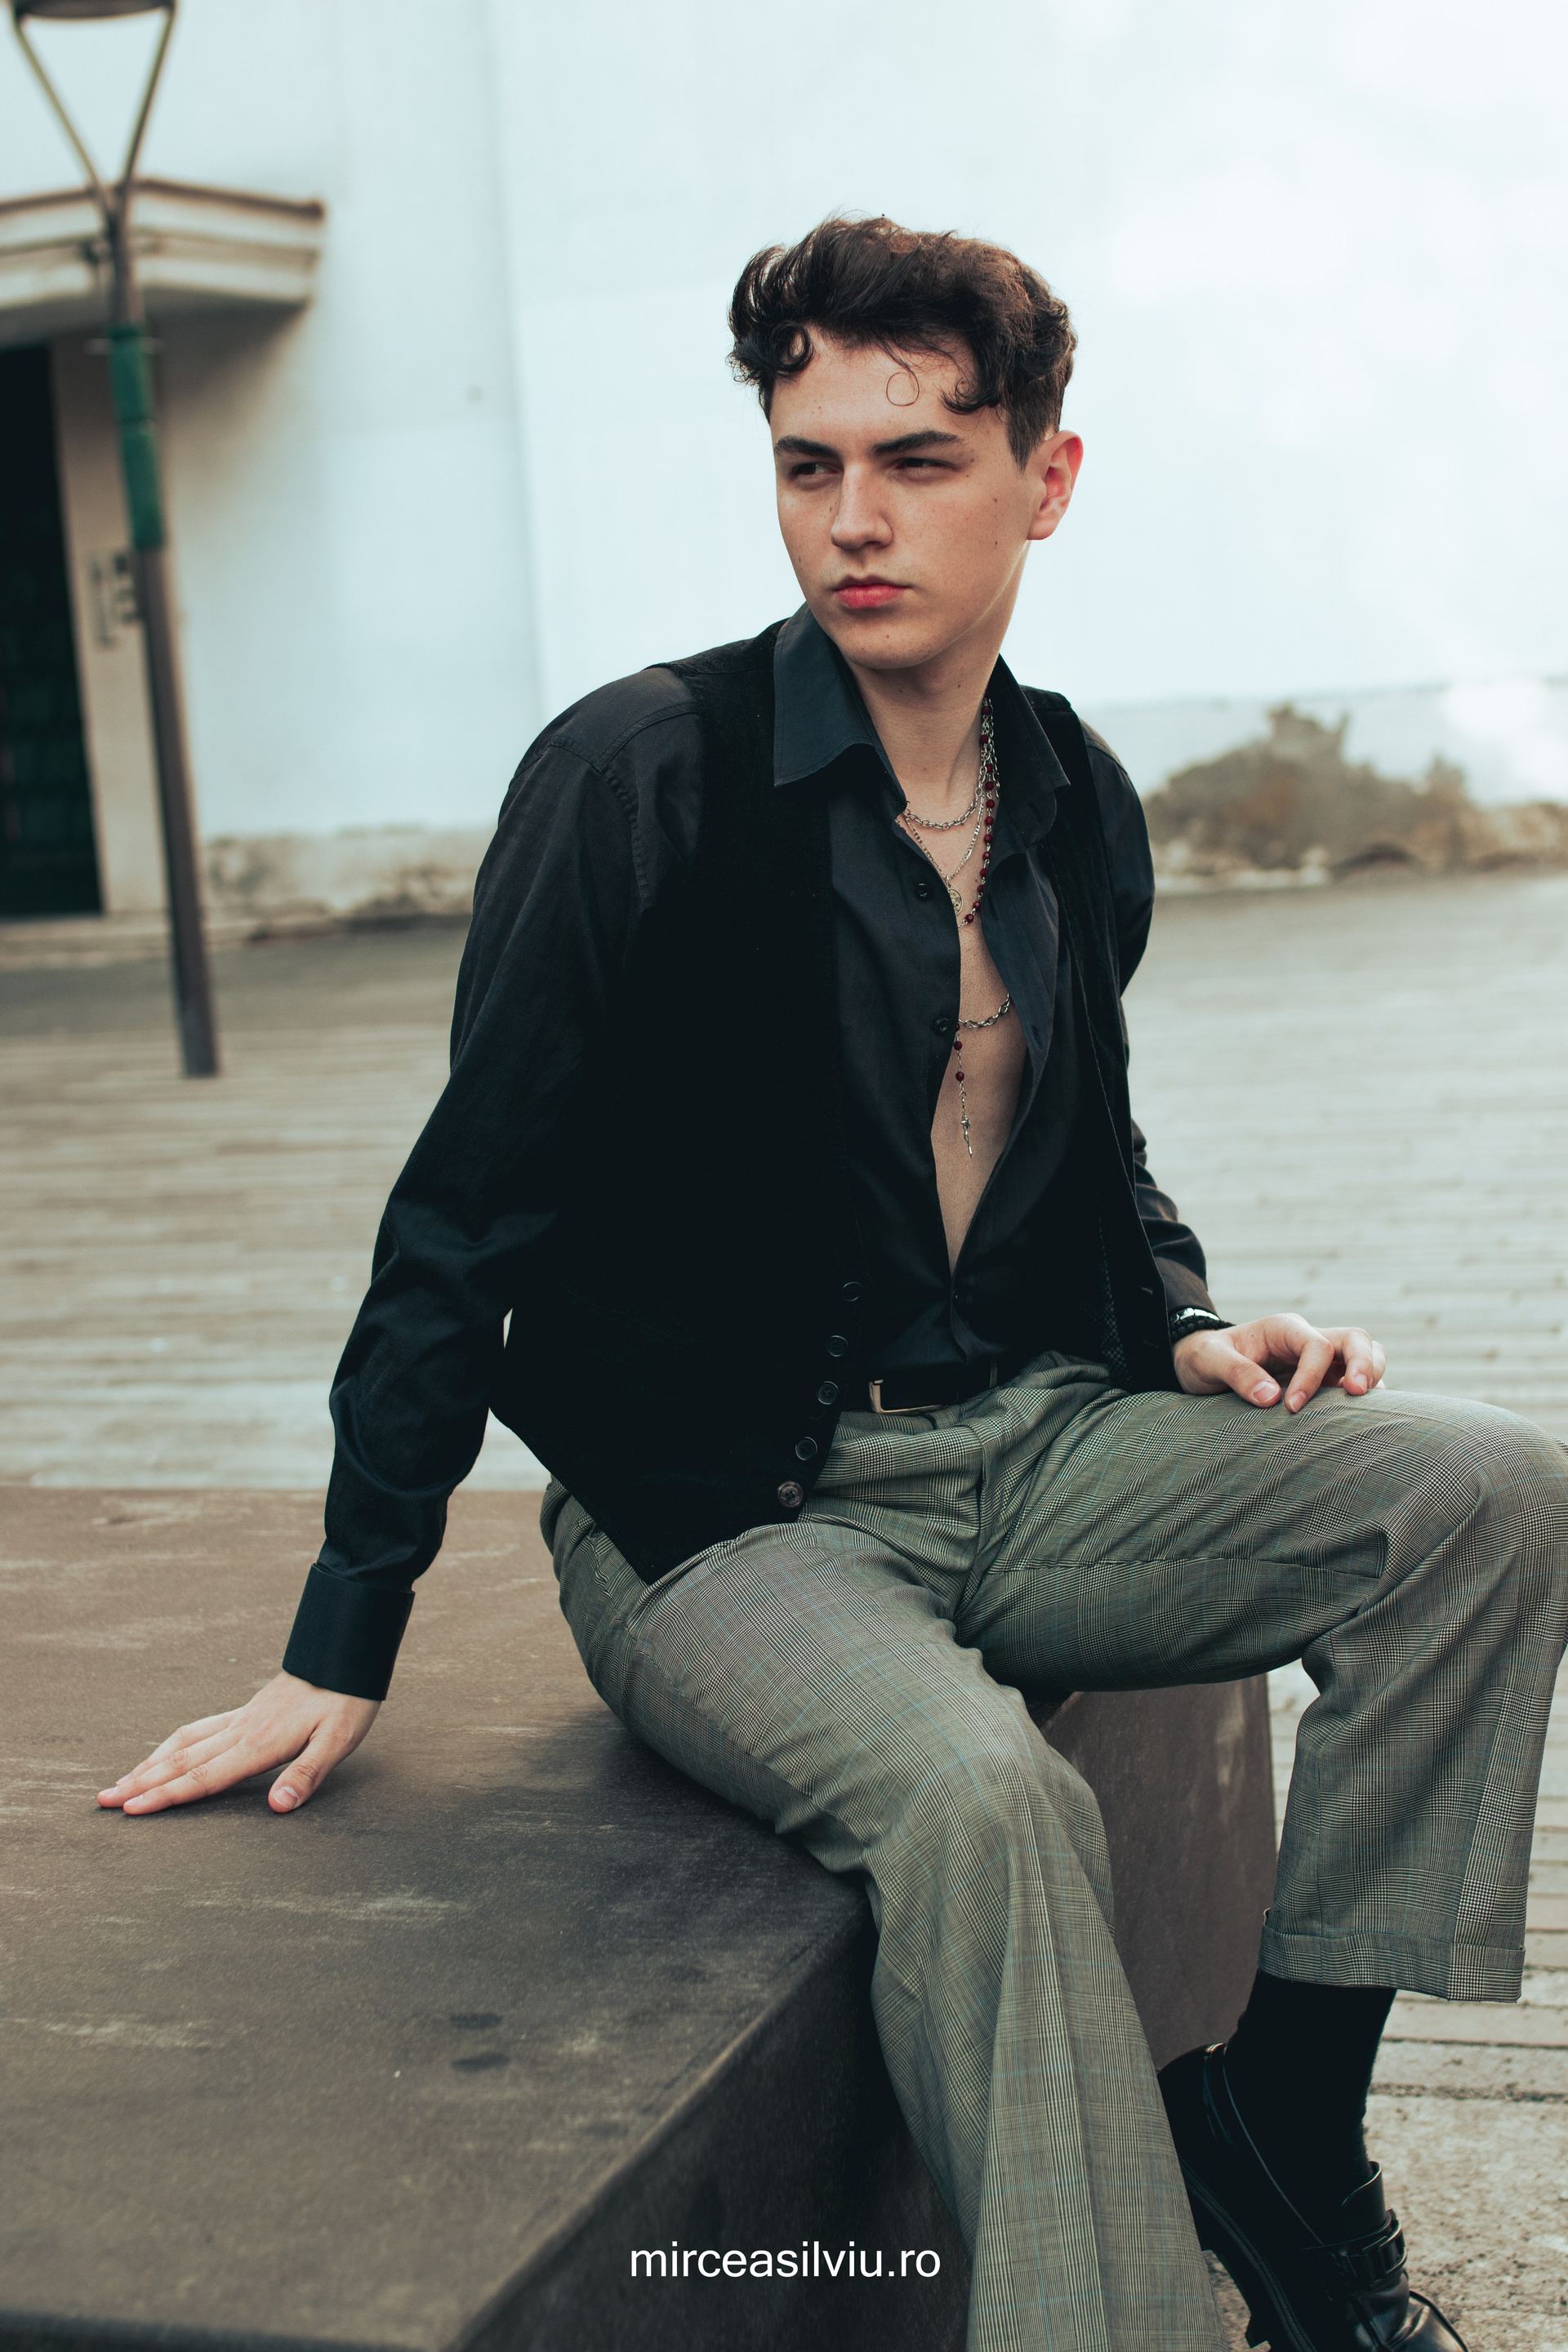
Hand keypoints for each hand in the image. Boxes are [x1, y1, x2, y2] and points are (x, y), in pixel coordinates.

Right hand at [97, 1671, 379, 1816]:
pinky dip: (172, 1745)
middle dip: (140, 1783)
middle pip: (182, 1762)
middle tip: (103, 1801)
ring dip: (150, 1764)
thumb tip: (278, 1808)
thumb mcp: (337, 1742)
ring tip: (120, 1782)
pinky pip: (198, 1730)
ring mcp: (240, 1719)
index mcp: (259, 1744)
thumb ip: (306, 1775)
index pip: (204, 1777)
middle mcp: (241, 1731)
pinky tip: (163, 1753)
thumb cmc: (345, 1701)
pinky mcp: (246, 1712)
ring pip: (183, 1743)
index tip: (132, 1809)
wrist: (345, 1656)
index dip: (167, 1795)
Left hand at [1173, 1314, 1385, 1413]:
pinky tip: (1361, 1419)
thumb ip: (1237, 1373)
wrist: (1202, 1363)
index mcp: (1283, 1329)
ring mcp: (1320, 1360)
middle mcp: (1308, 1340)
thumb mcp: (1208, 1360)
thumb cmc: (1204, 1358)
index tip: (1292, 1408)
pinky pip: (1357, 1382)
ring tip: (1366, 1408)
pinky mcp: (1324, 1381)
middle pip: (1356, 1339)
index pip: (1316, 1345)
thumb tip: (1272, 1399)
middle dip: (1364, 1364)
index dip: (1311, 1376)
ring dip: (1373, 1377)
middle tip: (1356, 1394)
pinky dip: (1368, 1396)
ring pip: (1367, 1355)